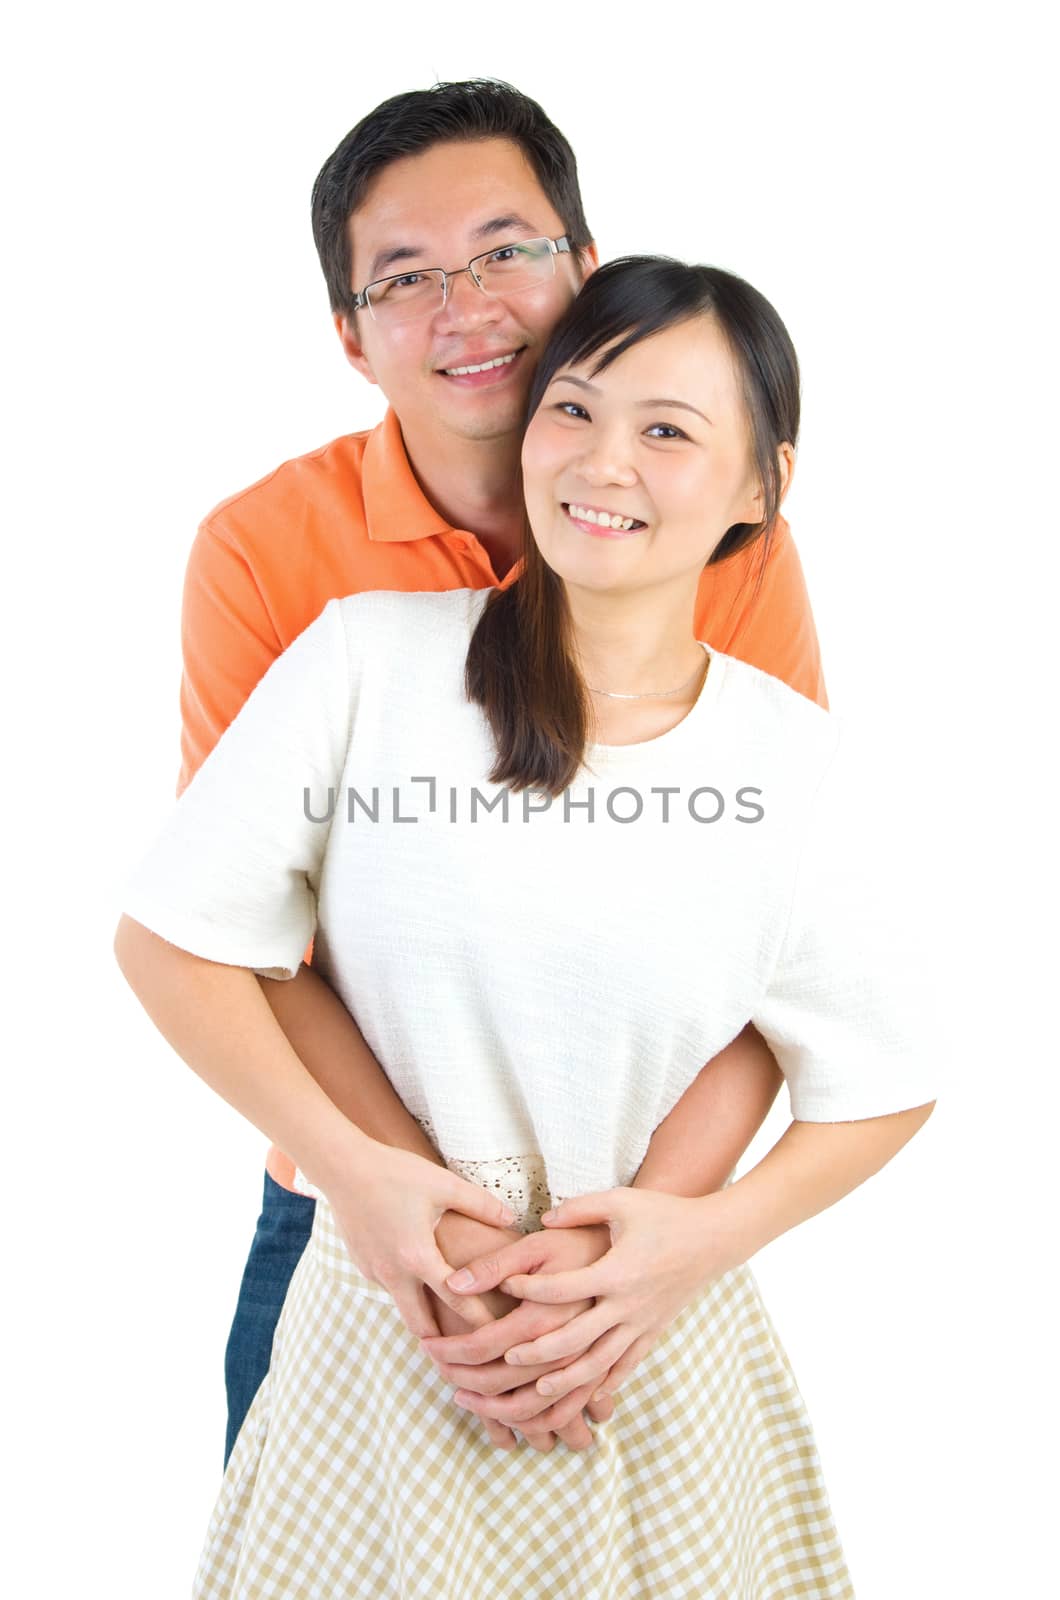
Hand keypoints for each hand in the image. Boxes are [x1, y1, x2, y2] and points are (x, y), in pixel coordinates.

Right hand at [322, 1140, 518, 1339]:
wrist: (343, 1167)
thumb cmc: (396, 1172)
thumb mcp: (444, 1184)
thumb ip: (480, 1204)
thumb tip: (510, 1218)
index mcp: (417, 1257)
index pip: (455, 1299)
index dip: (479, 1319)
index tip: (496, 1335)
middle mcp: (393, 1273)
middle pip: (421, 1326)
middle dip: (443, 1338)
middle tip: (467, 1343)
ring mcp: (373, 1271)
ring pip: (403, 1305)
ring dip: (423, 1312)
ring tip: (447, 1316)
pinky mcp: (361, 1264)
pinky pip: (389, 1286)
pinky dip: (405, 1289)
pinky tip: (419, 1276)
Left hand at [420, 1224, 618, 1438]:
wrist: (675, 1236)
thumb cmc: (596, 1233)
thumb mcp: (542, 1240)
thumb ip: (497, 1263)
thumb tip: (453, 1283)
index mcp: (551, 1308)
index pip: (489, 1342)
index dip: (453, 1349)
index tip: (426, 1347)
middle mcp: (576, 1339)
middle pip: (513, 1381)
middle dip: (471, 1385)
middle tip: (443, 1380)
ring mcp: (603, 1354)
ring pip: (549, 1403)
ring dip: (507, 1411)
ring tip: (475, 1403)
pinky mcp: (625, 1357)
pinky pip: (586, 1399)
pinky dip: (555, 1413)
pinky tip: (531, 1410)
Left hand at [452, 1188, 741, 1403]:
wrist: (713, 1238)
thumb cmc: (663, 1214)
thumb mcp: (621, 1201)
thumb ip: (580, 1208)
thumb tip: (542, 1217)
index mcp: (616, 1271)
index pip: (563, 1288)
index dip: (529, 1288)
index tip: (505, 1286)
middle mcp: (628, 1305)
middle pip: (576, 1339)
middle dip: (539, 1352)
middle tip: (507, 1356)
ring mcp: (642, 1324)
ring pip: (601, 1364)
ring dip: (568, 1380)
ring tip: (539, 1389)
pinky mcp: (653, 1334)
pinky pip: (626, 1367)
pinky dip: (604, 1385)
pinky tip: (582, 1397)